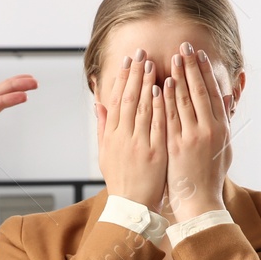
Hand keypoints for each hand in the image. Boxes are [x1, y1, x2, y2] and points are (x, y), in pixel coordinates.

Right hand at [96, 48, 166, 208]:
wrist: (132, 206)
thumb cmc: (121, 180)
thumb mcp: (105, 153)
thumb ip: (103, 127)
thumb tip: (98, 104)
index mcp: (112, 136)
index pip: (116, 100)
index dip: (122, 79)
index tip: (128, 61)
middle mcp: (123, 137)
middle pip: (128, 99)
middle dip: (135, 74)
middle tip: (141, 52)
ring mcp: (139, 144)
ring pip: (142, 108)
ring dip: (146, 84)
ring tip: (151, 64)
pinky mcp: (154, 153)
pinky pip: (156, 125)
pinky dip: (158, 107)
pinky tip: (162, 90)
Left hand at [164, 42, 230, 217]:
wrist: (199, 202)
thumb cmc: (210, 176)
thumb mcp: (224, 148)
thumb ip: (224, 123)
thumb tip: (227, 102)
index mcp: (222, 130)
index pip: (214, 94)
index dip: (207, 73)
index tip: (200, 55)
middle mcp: (209, 131)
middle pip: (201, 92)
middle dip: (192, 67)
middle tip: (186, 46)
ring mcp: (192, 138)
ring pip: (186, 101)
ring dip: (180, 76)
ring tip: (174, 57)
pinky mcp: (176, 146)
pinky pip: (170, 117)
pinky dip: (167, 99)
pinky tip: (163, 83)